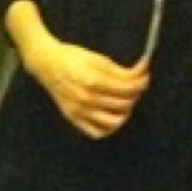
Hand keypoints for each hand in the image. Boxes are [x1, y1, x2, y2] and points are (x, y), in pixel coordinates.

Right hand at [29, 36, 149, 139]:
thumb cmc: (71, 57)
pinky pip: (96, 132)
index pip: (127, 88)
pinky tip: (112, 116)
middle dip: (135, 94)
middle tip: (136, 86)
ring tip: (125, 102)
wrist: (45, 63)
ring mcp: (79, 111)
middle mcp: (86, 99)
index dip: (141, 82)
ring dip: (125, 113)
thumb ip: (121, 70)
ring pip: (114, 122)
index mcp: (93, 80)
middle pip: (123, 104)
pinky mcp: (73, 118)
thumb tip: (142, 72)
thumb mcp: (98, 59)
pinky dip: (109, 128)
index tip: (145, 76)